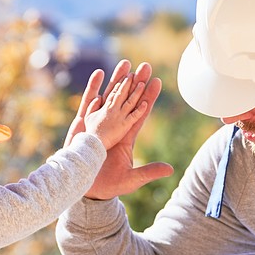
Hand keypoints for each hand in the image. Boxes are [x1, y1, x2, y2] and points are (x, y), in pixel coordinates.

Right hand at [72, 60, 172, 199]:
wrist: (87, 190)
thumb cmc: (109, 186)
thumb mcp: (131, 180)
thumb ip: (149, 172)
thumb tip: (170, 169)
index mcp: (126, 138)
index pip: (140, 114)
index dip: (148, 98)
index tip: (156, 82)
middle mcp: (114, 128)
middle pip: (127, 100)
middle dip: (136, 83)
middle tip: (144, 66)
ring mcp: (99, 126)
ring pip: (109, 97)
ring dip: (117, 81)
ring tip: (124, 64)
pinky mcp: (84, 126)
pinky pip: (89, 103)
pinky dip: (94, 89)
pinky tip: (99, 75)